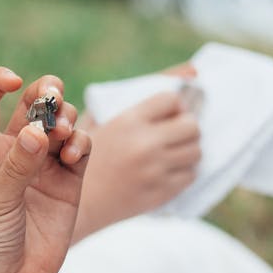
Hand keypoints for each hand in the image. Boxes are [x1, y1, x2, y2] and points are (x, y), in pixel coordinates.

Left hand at [0, 67, 89, 272]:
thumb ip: (17, 165)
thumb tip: (37, 129)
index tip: (14, 80)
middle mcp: (15, 152)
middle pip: (31, 105)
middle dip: (45, 93)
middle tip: (53, 97)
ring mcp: (44, 166)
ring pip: (61, 123)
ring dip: (66, 118)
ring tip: (62, 132)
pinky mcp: (69, 182)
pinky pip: (81, 149)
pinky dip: (82, 142)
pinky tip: (74, 152)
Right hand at [74, 91, 200, 241]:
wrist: (76, 203)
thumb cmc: (80, 153)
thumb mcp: (96, 116)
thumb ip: (139, 90)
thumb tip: (195, 69)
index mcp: (127, 122)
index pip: (172, 99)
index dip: (169, 105)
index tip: (161, 113)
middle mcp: (144, 145)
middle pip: (192, 126)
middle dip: (184, 126)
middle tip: (169, 132)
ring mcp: (155, 171)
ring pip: (196, 151)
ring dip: (185, 148)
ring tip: (166, 151)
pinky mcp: (161, 193)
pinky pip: (190, 175)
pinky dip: (181, 171)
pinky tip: (162, 170)